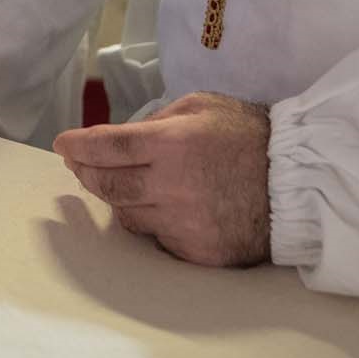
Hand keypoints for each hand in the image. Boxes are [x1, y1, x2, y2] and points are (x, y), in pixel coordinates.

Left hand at [52, 91, 271, 265]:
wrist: (296, 181)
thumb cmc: (249, 136)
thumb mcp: (201, 107)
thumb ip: (156, 121)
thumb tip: (120, 139)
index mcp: (173, 143)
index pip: (108, 146)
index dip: (79, 146)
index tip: (62, 145)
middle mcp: (172, 185)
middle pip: (107, 185)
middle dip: (85, 173)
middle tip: (78, 165)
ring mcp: (184, 222)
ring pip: (127, 214)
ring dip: (117, 198)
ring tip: (121, 183)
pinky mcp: (196, 250)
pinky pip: (156, 237)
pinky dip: (150, 220)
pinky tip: (159, 206)